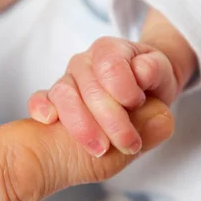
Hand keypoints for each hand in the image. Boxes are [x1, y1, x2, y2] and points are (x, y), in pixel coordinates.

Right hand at [28, 36, 178, 156]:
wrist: (138, 100)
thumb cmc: (148, 92)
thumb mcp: (160, 83)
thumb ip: (155, 81)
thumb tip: (147, 84)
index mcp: (111, 50)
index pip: (110, 64)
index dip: (124, 89)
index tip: (137, 105)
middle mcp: (85, 62)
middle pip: (90, 87)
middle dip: (111, 120)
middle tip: (129, 143)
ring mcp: (68, 81)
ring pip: (65, 95)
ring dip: (83, 125)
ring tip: (101, 150)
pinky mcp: (53, 100)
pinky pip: (40, 100)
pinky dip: (42, 108)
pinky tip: (49, 120)